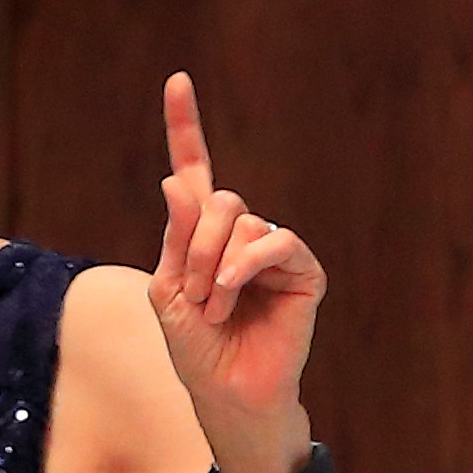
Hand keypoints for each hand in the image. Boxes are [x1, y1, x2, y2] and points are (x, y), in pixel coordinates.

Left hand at [150, 72, 326, 472]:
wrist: (226, 392)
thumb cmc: (195, 346)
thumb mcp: (168, 289)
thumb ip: (175, 236)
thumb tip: (176, 179)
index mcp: (200, 234)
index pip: (194, 170)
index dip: (185, 125)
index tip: (177, 80)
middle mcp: (239, 234)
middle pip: (215, 199)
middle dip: (192, 247)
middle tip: (191, 294)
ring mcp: (274, 250)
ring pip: (240, 221)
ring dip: (211, 267)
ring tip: (213, 306)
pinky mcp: (303, 270)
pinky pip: (274, 241)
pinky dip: (243, 267)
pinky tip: (230, 295)